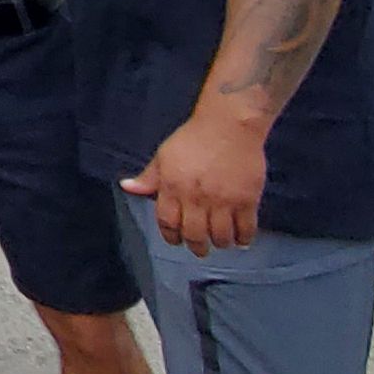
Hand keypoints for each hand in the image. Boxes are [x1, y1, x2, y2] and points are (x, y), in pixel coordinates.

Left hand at [127, 106, 267, 254]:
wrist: (229, 124)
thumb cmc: (194, 138)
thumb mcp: (164, 155)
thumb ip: (148, 177)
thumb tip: (126, 187)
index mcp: (172, 187)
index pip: (167, 223)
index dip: (171, 236)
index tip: (176, 240)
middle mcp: (196, 197)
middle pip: (194, 235)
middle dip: (196, 247)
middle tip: (200, 248)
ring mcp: (223, 200)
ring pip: (220, 236)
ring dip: (220, 244)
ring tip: (221, 242)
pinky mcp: (247, 199)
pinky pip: (246, 228)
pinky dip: (243, 239)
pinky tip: (241, 239)